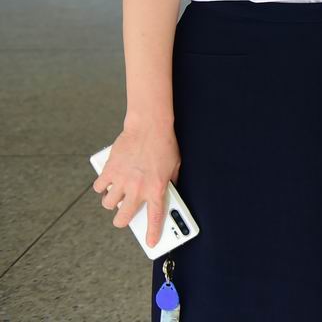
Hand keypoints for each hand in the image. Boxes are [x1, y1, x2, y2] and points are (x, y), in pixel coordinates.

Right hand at [92, 120, 180, 247]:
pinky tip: (108, 181)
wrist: (149, 126)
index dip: (153, 233)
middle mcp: (137, 189)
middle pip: (123, 217)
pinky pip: (99, 187)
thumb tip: (168, 193)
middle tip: (123, 215)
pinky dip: (102, 186)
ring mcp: (122, 180)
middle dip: (122, 220)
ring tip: (116, 194)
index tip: (152, 243)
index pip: (155, 218)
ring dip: (111, 202)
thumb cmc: (164, 145)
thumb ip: (169, 183)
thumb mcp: (175, 167)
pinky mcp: (109, 170)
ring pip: (108, 204)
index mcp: (156, 189)